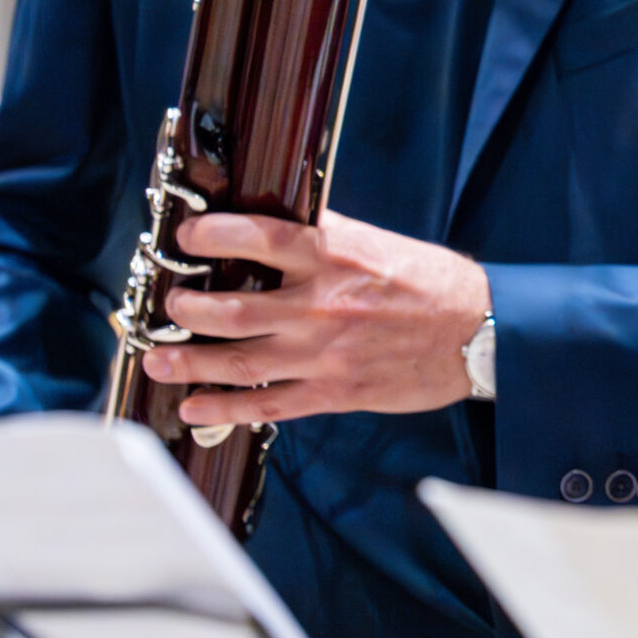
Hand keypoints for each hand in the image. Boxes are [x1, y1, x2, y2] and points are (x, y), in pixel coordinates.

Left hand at [140, 209, 488, 425]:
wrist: (479, 331)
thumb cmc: (431, 283)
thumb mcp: (378, 243)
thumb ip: (325, 238)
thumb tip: (272, 229)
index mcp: (336, 256)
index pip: (260, 237)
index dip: (214, 234)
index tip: (188, 235)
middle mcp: (323, 304)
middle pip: (233, 308)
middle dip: (187, 308)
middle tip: (167, 304)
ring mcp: (326, 353)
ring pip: (240, 359)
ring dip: (190, 360)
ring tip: (158, 356)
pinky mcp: (335, 392)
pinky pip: (268, 404)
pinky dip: (225, 408)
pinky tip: (195, 407)